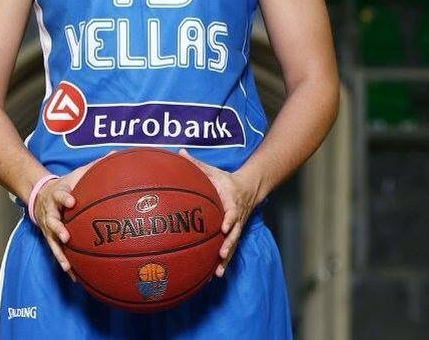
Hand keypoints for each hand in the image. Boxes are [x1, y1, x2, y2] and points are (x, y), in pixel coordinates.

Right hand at [29, 153, 113, 280]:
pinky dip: (64, 263)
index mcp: (58, 193)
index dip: (65, 198)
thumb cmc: (67, 184)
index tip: (72, 200)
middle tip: (67, 236)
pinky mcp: (49, 238)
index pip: (60, 194)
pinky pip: (56, 253)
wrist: (41, 194)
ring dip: (59, 253)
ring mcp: (49, 227)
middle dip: (58, 229)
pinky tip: (74, 277)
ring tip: (67, 265)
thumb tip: (116, 154)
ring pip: (52, 241)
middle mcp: (51, 211)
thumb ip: (95, 166)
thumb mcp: (78, 173)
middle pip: (52, 221)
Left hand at [179, 149, 261, 276]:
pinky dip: (224, 262)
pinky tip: (215, 275)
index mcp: (231, 200)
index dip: (229, 219)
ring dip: (226, 258)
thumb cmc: (225, 180)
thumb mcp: (213, 171)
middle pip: (234, 233)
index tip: (225, 227)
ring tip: (218, 271)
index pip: (232, 210)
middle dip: (228, 244)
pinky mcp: (234, 234)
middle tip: (220, 254)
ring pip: (233, 245)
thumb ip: (197, 164)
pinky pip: (230, 250)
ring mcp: (236, 227)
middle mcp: (235, 216)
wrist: (248, 188)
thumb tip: (179, 152)